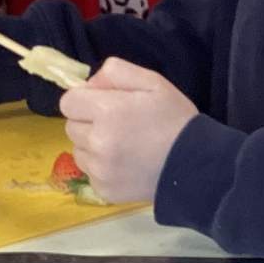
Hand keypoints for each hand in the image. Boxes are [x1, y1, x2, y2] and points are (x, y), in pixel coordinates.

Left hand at [60, 59, 197, 204]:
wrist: (195, 166)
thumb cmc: (174, 119)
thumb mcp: (153, 82)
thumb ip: (116, 72)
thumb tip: (88, 84)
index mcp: (106, 111)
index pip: (68, 102)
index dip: (85, 100)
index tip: (104, 105)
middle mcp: (97, 142)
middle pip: (71, 126)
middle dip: (88, 123)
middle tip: (118, 126)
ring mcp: (100, 170)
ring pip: (78, 151)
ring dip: (92, 146)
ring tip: (122, 147)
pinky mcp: (104, 191)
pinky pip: (90, 174)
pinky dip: (102, 169)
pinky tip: (125, 165)